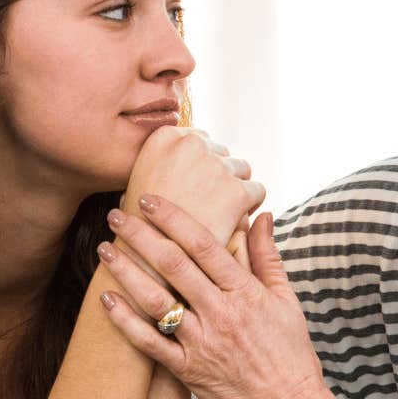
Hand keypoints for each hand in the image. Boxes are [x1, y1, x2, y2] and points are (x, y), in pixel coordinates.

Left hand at [94, 194, 340, 398]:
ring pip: (156, 300)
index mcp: (246, 293)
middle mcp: (221, 315)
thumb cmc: (292, 356)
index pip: (203, 245)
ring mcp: (202, 344)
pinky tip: (106, 299)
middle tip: (115, 214)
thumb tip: (260, 215)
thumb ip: (268, 256)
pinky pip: (150, 343)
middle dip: (140, 235)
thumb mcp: (287, 301)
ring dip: (126, 271)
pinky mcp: (188, 371)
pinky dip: (125, 321)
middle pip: (173, 265)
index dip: (173, 218)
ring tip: (105, 250)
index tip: (149, 200)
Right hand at [120, 127, 263, 243]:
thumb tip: (183, 155)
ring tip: (218, 214)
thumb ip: (163, 163)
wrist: (146, 262)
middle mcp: (192, 144)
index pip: (199, 141)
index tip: (194, 188)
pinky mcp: (237, 192)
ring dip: (234, 189)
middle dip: (217, 176)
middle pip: (221, 153)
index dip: (199, 167)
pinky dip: (249, 207)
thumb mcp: (142, 181)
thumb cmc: (140, 227)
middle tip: (205, 204)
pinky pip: (257, 192)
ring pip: (241, 170)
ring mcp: (216, 167)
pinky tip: (231, 222)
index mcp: (165, 136)